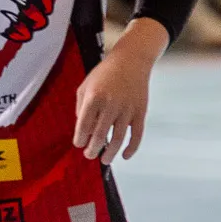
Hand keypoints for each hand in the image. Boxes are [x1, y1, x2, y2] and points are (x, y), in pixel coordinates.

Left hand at [73, 37, 155, 164]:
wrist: (131, 61)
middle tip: (89, 155)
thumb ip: (81, 107)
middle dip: (93, 150)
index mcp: (94, 98)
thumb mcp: (85, 85)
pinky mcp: (140, 112)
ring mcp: (127, 109)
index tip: (79, 145)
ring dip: (110, 153)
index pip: (84, 125)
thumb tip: (83, 128)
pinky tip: (125, 156)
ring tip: (105, 160)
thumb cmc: (104, 73)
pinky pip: (137, 135)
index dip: (80, 139)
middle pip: (100, 135)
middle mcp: (110, 105)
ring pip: (118, 138)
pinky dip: (132, 148)